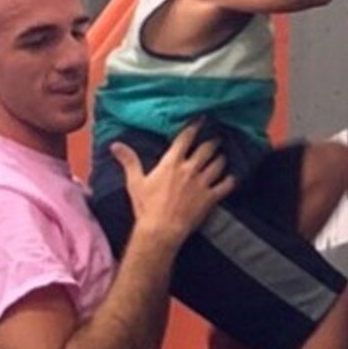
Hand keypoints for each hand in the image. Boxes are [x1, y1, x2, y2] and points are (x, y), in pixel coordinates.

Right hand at [111, 123, 235, 248]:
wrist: (161, 229)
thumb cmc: (146, 207)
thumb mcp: (135, 182)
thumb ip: (128, 161)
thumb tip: (115, 145)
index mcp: (172, 162)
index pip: (186, 138)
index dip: (195, 126)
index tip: (202, 119)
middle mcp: (190, 169)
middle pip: (206, 148)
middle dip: (213, 141)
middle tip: (217, 137)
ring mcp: (202, 183)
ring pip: (218, 164)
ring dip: (221, 158)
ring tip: (223, 155)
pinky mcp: (210, 198)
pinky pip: (226, 185)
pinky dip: (230, 180)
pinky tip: (232, 178)